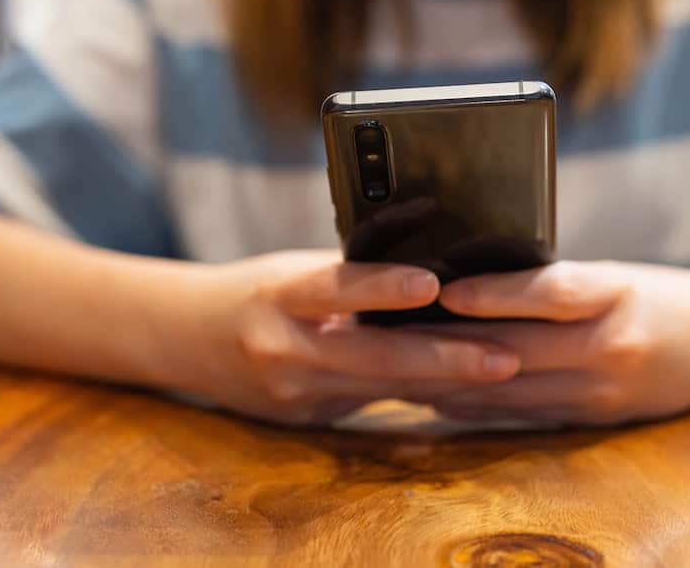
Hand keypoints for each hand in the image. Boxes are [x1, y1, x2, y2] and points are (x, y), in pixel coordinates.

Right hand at [166, 250, 520, 425]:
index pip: (337, 288)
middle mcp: (286, 348)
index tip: (433, 284)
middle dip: (445, 358)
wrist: (184, 340)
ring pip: (383, 389)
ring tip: (501, 373)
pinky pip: (373, 406)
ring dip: (445, 382)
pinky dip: (418, 395)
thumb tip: (431, 269)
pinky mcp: (306, 420)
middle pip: (373, 356)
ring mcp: (296, 393)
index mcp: (280, 295)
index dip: (384, 287)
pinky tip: (465, 393)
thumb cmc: (255, 290)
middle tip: (505, 356)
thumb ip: (350, 276)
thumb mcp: (293, 270)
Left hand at [422, 261, 689, 426]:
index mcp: (615, 294)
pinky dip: (480, 408)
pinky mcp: (594, 417)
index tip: (445, 290)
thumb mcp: (611, 276)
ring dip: (454, 383)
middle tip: (396, 335)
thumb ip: (552, 284)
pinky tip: (439, 399)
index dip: (497, 294)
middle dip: (453, 345)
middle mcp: (610, 345)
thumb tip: (468, 282)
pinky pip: (526, 415)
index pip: (552, 292)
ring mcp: (602, 388)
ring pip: (515, 390)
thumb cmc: (651, 295)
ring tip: (402, 370)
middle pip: (521, 348)